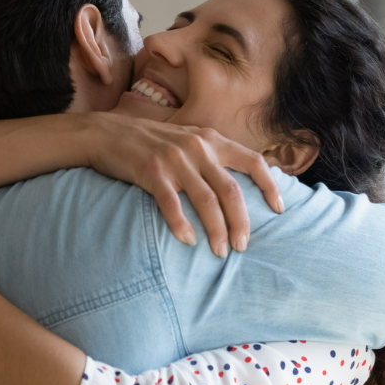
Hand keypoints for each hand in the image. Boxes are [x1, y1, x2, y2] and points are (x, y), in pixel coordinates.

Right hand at [85, 113, 284, 257]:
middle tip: (243, 247)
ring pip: (206, 201)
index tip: (279, 211)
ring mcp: (175, 159)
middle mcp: (198, 147)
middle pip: (231, 190)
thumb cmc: (150, 143)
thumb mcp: (188, 140)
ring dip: (216, 230)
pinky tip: (188, 241)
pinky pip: (172, 204)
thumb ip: (211, 157)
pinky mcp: (151, 171)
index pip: (253, 161)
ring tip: (220, 252)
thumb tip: (237, 186)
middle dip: (241, 222)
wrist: (106, 132)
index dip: (270, 186)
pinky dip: (181, 225)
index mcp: (211, 139)